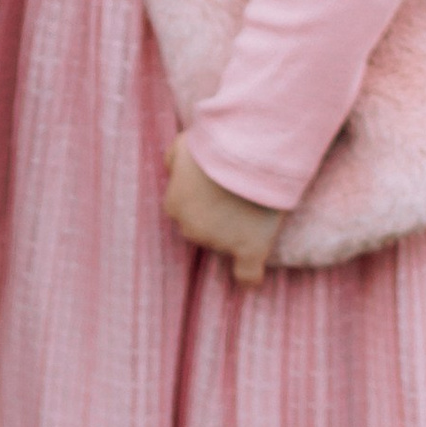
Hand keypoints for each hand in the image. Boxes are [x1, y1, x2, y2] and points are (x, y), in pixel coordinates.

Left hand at [164, 135, 286, 287]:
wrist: (248, 152)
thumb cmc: (215, 145)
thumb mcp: (183, 145)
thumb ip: (174, 162)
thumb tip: (173, 172)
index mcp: (174, 205)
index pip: (183, 210)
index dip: (200, 199)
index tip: (216, 186)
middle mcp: (191, 229)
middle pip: (202, 229)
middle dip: (215, 215)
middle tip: (236, 192)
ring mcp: (220, 242)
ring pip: (224, 244)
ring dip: (236, 230)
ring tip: (252, 203)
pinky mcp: (250, 248)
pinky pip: (247, 275)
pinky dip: (248, 277)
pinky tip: (250, 281)